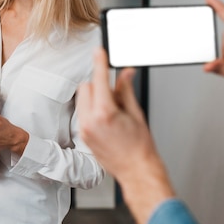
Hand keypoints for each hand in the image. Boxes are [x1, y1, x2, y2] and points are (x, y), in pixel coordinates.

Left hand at [77, 47, 173, 223]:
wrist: (136, 171)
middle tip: (116, 95)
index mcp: (105, 113)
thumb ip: (126, 91)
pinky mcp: (82, 135)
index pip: (99, 80)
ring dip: (94, 97)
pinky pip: (82, 112)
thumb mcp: (136, 114)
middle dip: (99, 85)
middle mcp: (90, 121)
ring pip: (82, 99)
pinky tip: (107, 119)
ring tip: (112, 110)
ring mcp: (84, 129)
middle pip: (87, 87)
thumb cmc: (140, 148)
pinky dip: (91, 109)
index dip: (99, 63)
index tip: (99, 52)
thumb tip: (125, 74)